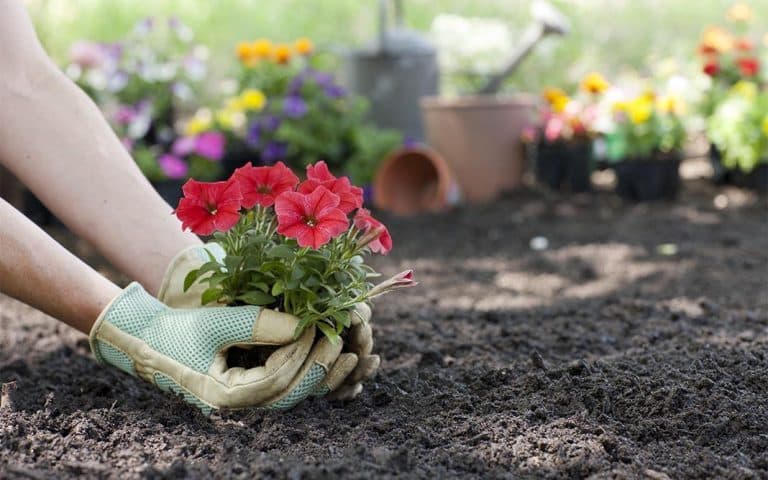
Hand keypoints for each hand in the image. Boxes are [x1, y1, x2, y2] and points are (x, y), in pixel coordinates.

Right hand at [90, 282, 341, 413]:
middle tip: (341, 339)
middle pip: (291, 393)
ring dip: (319, 373)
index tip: (317, 325)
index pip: (276, 379)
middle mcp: (238, 407)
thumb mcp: (213, 323)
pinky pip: (285, 385)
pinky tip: (326, 354)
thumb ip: (256, 323)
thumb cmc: (175, 331)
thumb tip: (302, 324)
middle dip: (319, 366)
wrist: (147, 341)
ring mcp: (244, 400)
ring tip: (346, 350)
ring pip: (292, 393)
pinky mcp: (249, 388)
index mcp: (225, 397)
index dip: (300, 352)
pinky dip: (306, 371)